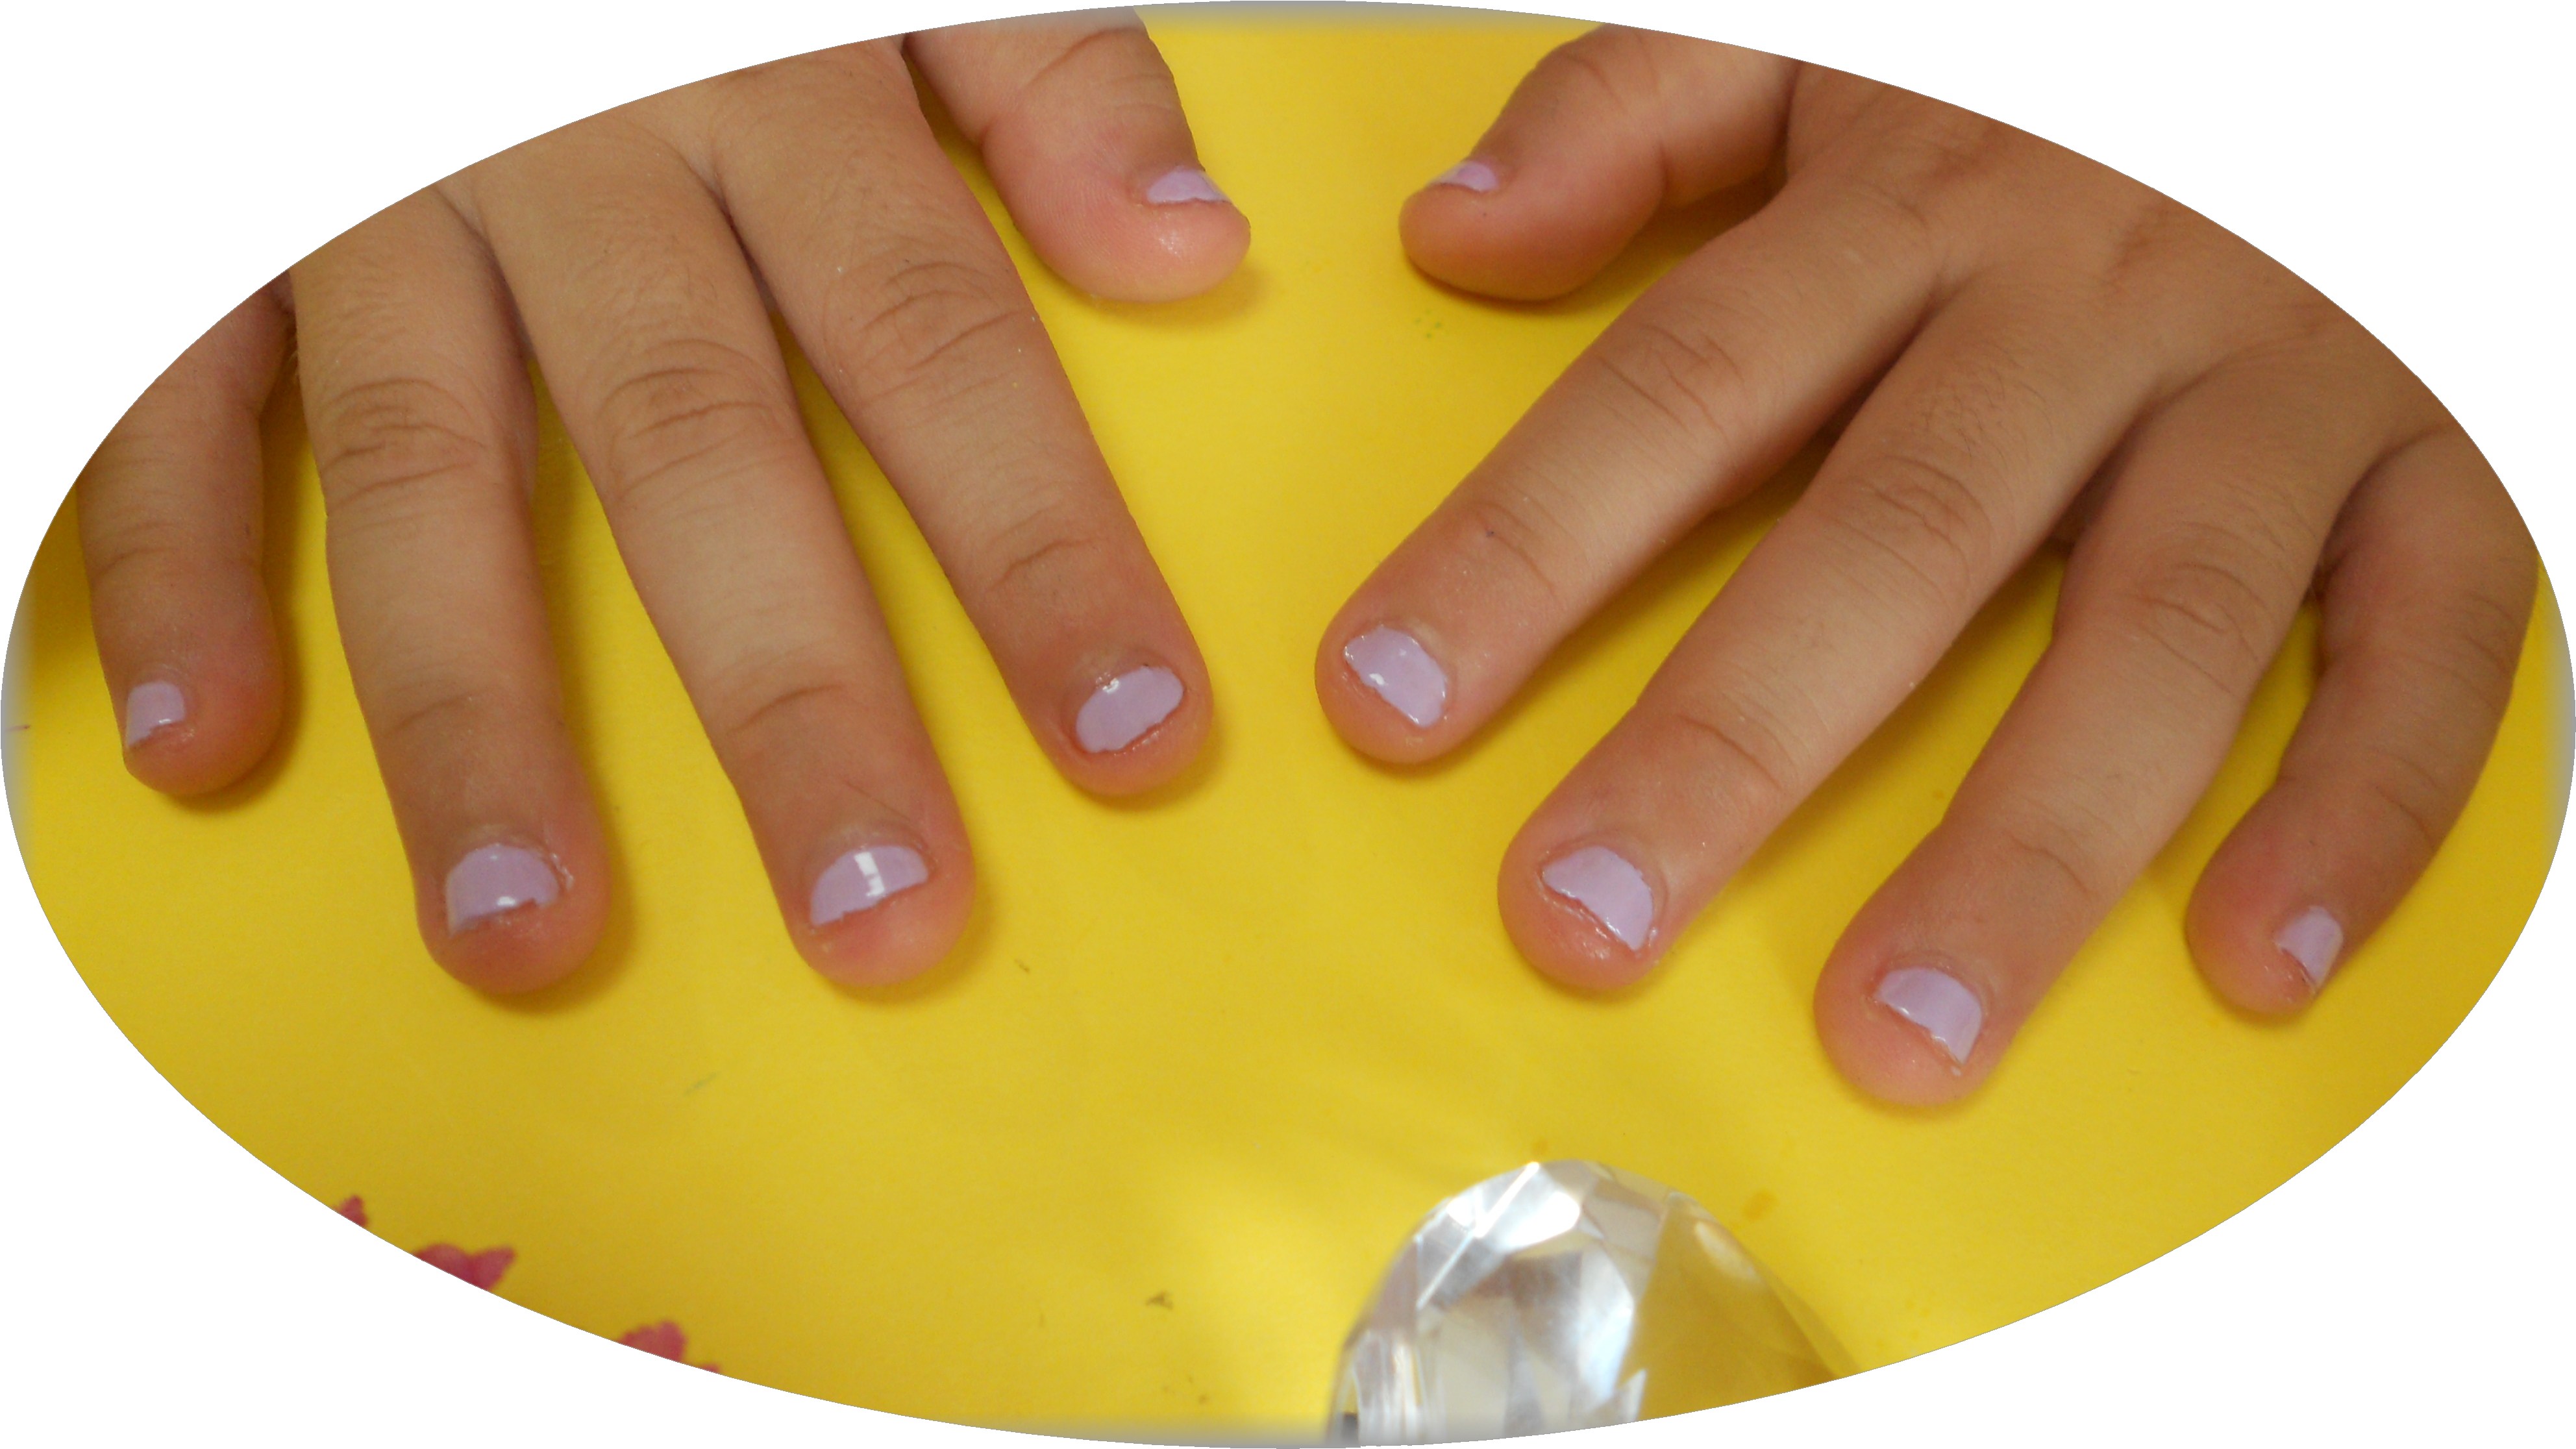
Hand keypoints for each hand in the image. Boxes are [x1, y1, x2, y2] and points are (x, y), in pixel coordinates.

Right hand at [75, 12, 1245, 991]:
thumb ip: (1047, 74)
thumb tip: (1190, 250)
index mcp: (773, 86)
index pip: (934, 343)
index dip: (1037, 545)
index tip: (1131, 735)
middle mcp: (571, 154)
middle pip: (696, 450)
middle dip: (793, 697)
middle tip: (877, 916)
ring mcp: (375, 192)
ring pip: (426, 469)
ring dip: (473, 709)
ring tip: (527, 930)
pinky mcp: (216, 208)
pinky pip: (175, 389)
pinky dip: (173, 557)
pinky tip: (209, 744)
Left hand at [1317, 26, 2534, 1103]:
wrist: (2366, 2)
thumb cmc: (2067, 67)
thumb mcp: (1834, 36)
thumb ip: (1639, 112)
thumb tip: (1452, 229)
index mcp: (1918, 201)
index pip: (1681, 391)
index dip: (1523, 546)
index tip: (1385, 702)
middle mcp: (2094, 305)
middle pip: (1895, 540)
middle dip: (1733, 744)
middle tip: (1587, 918)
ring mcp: (2282, 388)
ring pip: (2159, 633)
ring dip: (2028, 848)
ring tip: (1899, 1034)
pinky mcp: (2441, 455)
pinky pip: (2432, 643)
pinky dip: (2364, 806)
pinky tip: (2252, 963)